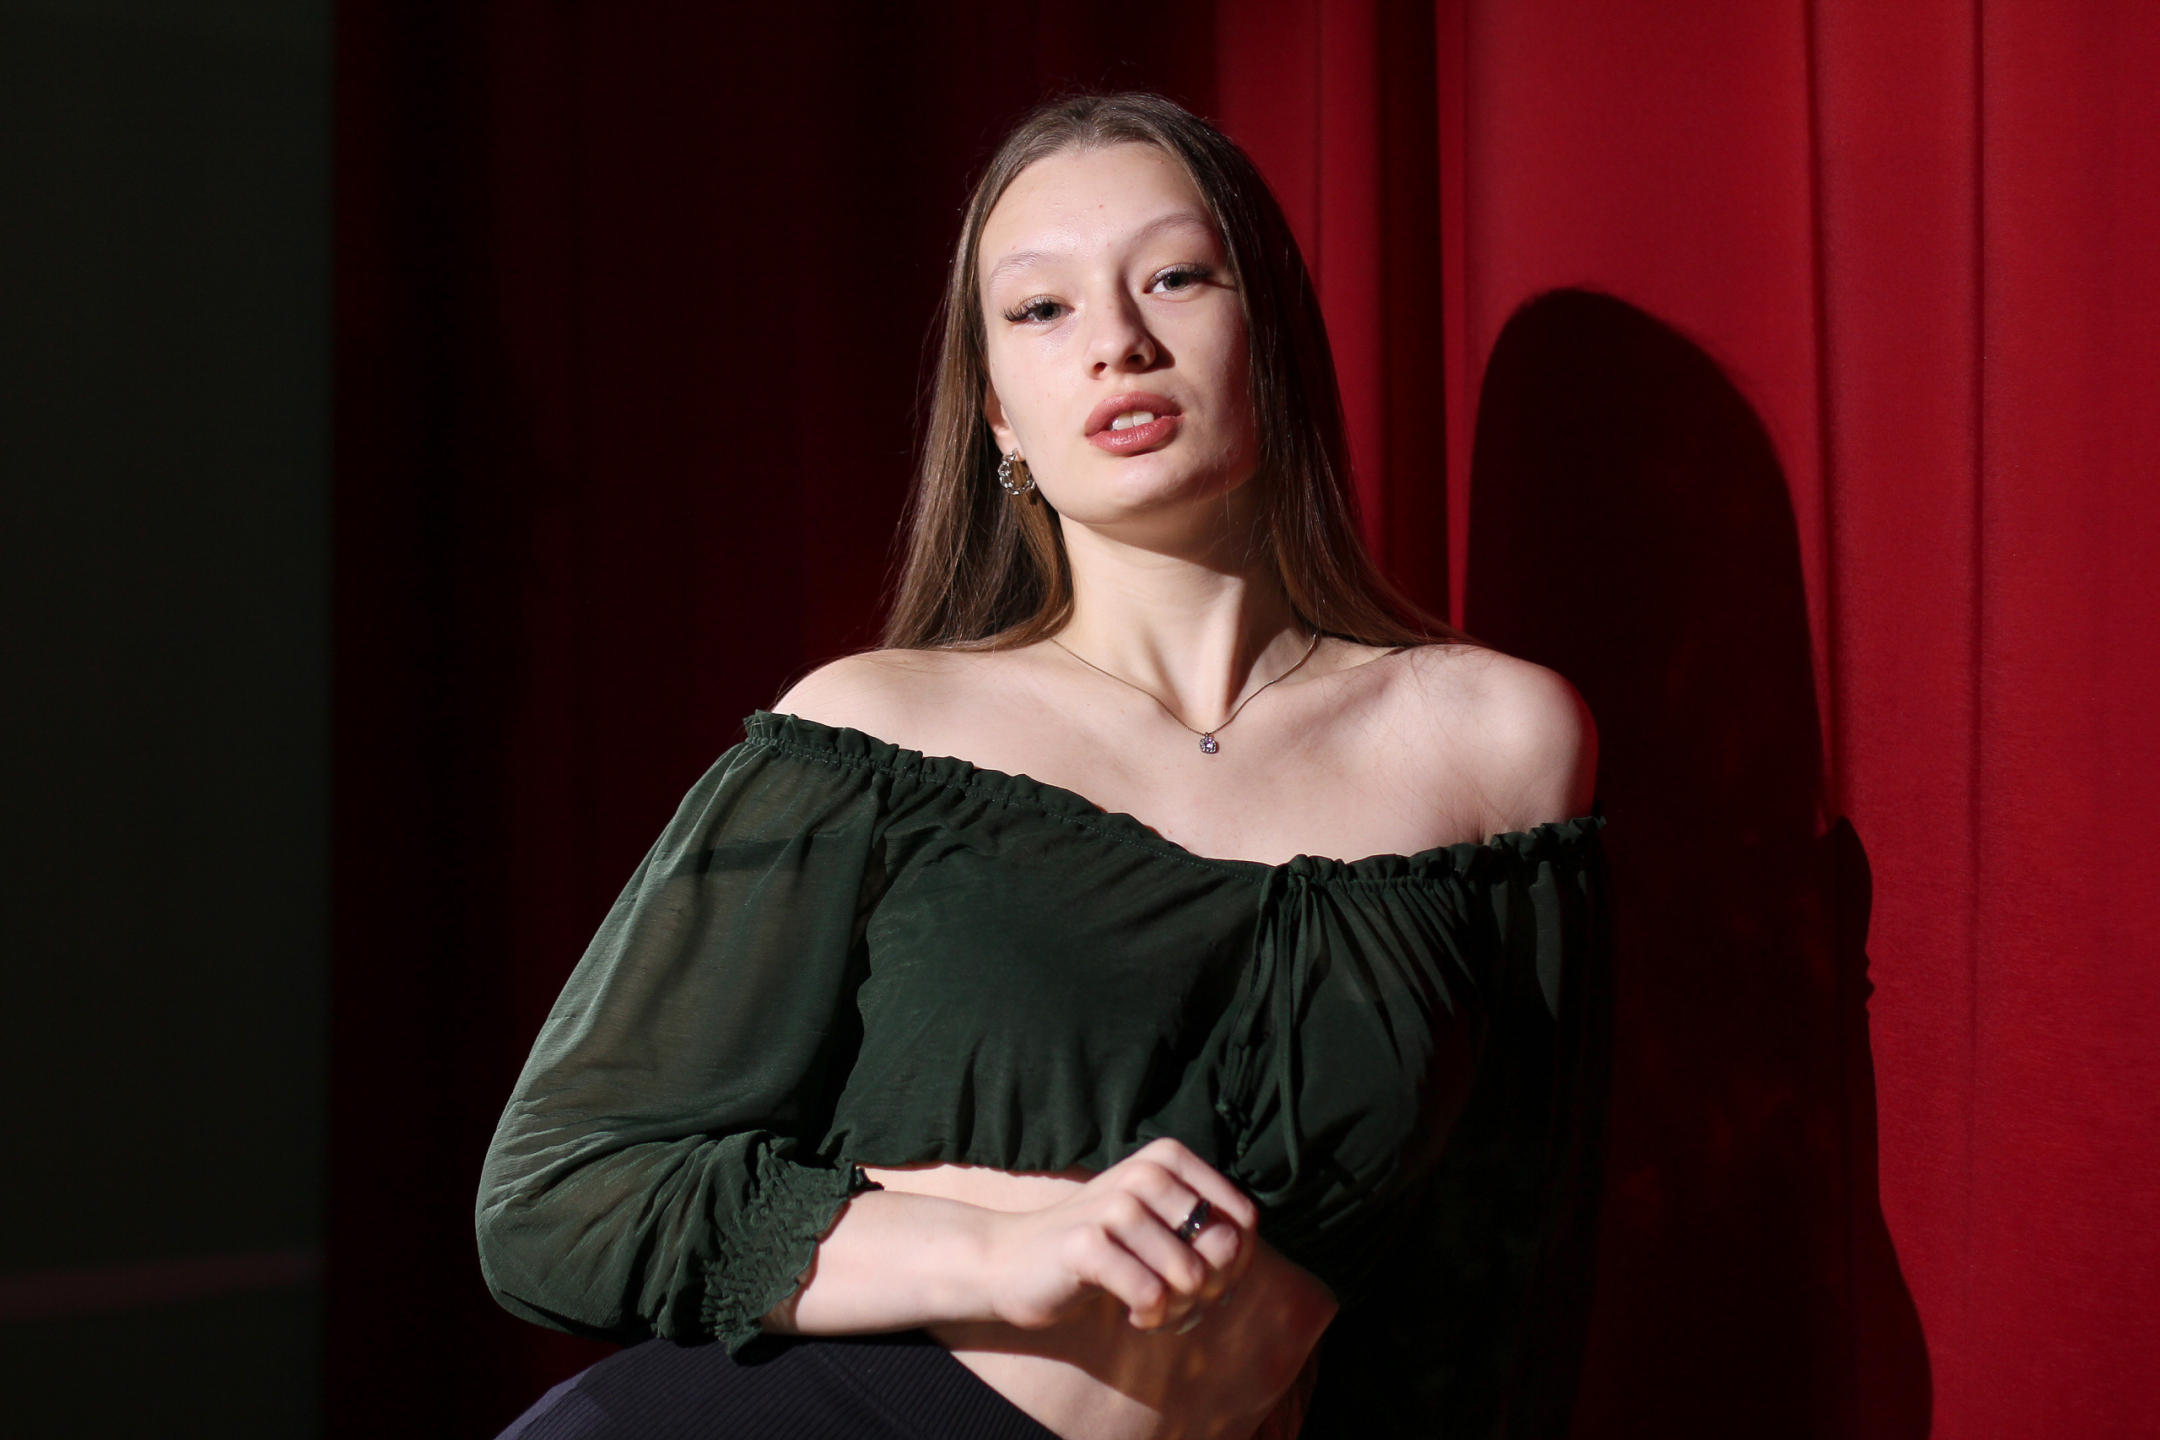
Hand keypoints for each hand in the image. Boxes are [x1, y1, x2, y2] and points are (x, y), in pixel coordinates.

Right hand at [977, 1138, 1259, 1333]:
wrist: (1011, 1262)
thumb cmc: (1101, 1251)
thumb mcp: (1159, 1231)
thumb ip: (1208, 1237)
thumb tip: (1238, 1256)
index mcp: (1168, 1159)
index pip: (1244, 1219)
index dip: (1237, 1263)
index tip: (1203, 1281)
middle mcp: (1146, 1173)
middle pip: (1225, 1249)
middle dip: (1210, 1291)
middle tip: (1177, 1303)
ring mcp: (1115, 1205)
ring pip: (1193, 1277)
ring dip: (1179, 1311)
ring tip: (1153, 1310)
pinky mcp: (1086, 1243)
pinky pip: (1153, 1296)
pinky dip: (1150, 1318)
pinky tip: (1130, 1315)